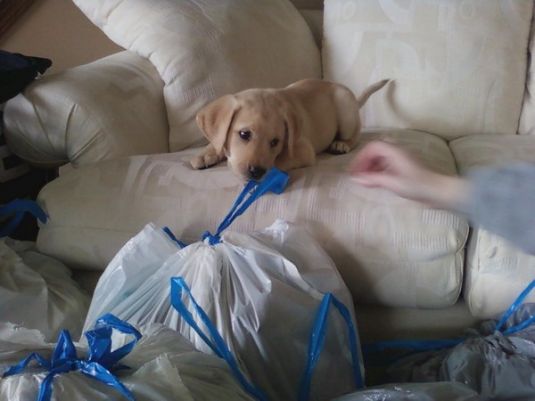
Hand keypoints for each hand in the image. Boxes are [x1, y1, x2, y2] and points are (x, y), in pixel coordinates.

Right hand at [349, 141, 467, 208]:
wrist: (438, 191)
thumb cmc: (417, 185)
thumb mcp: (392, 182)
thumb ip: (372, 179)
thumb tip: (355, 179)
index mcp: (395, 151)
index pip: (373, 147)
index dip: (361, 157)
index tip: (354, 170)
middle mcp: (398, 152)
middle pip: (376, 150)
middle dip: (365, 160)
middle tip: (358, 173)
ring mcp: (402, 159)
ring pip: (382, 157)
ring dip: (371, 166)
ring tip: (365, 179)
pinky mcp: (405, 167)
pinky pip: (387, 164)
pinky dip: (378, 170)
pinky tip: (376, 181)